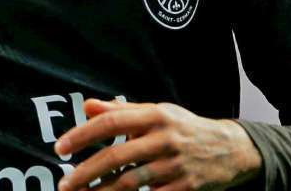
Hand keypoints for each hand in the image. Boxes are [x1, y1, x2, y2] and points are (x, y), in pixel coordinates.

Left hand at [55, 99, 260, 190]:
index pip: (110, 122)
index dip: (82, 135)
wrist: (230, 150)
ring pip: (130, 183)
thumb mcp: (156, 112)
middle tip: (65, 184)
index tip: (60, 148)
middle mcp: (165, 138)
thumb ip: (120, 110)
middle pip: (117, 157)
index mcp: (155, 115)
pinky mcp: (186, 188)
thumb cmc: (183, 129)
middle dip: (86, 172)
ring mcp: (176, 165)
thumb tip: (87, 106)